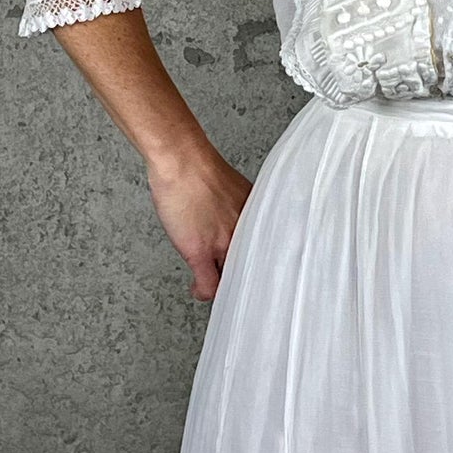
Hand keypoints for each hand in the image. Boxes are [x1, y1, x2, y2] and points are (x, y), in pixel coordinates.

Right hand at [145, 142, 253, 301]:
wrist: (183, 161)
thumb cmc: (203, 170)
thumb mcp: (236, 192)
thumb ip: (242, 213)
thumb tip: (238, 227)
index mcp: (258, 218)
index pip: (270, 253)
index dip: (261, 266)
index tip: (257, 273)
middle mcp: (246, 232)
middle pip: (255, 269)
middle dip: (246, 279)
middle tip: (240, 286)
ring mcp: (224, 244)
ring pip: (232, 280)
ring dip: (223, 285)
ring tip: (217, 284)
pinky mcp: (201, 252)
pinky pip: (209, 286)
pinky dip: (203, 292)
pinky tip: (199, 289)